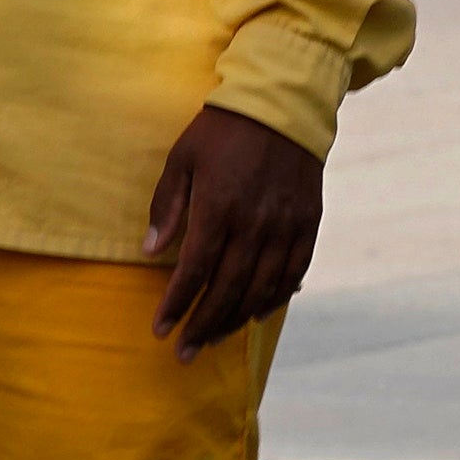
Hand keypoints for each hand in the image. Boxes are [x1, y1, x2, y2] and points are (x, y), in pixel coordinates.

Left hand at [148, 106, 326, 349]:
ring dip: (236, 319)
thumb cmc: (222, 131)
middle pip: (227, 289)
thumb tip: (151, 252)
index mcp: (218, 207)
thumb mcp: (181, 159)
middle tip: (184, 353)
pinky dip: (276, 296)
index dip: (176, 305)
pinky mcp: (308, 221)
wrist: (284, 106)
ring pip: (261, 287)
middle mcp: (255, 223)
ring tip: (215, 338)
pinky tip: (258, 314)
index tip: (161, 329)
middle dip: (203, 325)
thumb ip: (167, 207)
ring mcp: (286, 224)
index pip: (194, 271)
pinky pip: (294, 270)